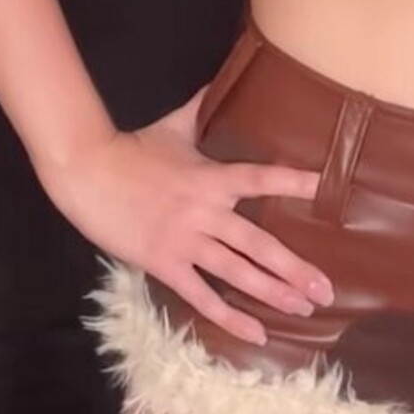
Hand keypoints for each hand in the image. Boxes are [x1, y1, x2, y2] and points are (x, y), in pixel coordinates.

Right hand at [42, 88, 334, 346]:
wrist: (88, 173)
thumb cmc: (133, 149)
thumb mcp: (173, 126)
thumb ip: (202, 108)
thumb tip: (220, 79)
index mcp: (212, 178)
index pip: (260, 178)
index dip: (292, 181)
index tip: (324, 187)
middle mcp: (205, 213)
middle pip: (258, 243)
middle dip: (294, 267)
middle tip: (325, 288)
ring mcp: (185, 241)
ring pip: (237, 273)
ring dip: (272, 292)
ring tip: (304, 309)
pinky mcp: (164, 264)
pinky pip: (201, 297)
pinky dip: (229, 318)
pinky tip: (256, 334)